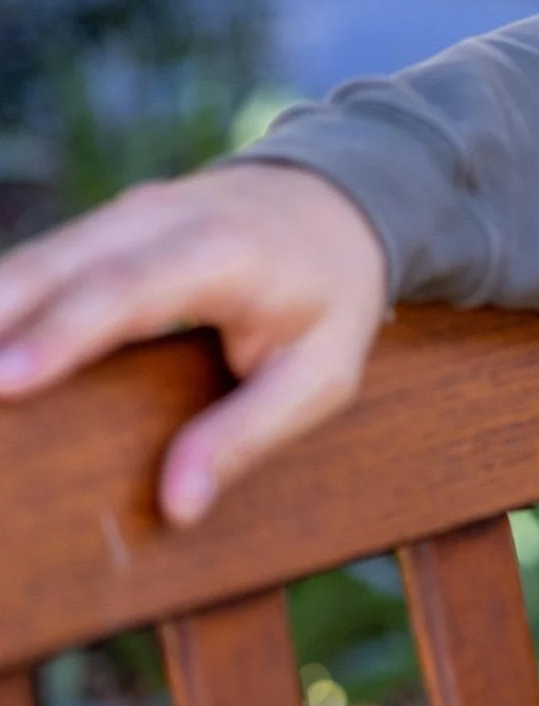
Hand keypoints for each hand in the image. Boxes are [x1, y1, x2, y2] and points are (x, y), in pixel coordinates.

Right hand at [0, 162, 387, 525]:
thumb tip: (180, 506)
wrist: (338, 199)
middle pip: (54, 266)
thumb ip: (251, 433)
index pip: (128, 290)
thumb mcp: (323, 372)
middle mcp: (159, 219)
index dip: (61, 333)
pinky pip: (29, 266)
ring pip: (28, 261)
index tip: (3, 379)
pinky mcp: (95, 229)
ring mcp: (119, 216)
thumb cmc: (331, 295)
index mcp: (223, 250)